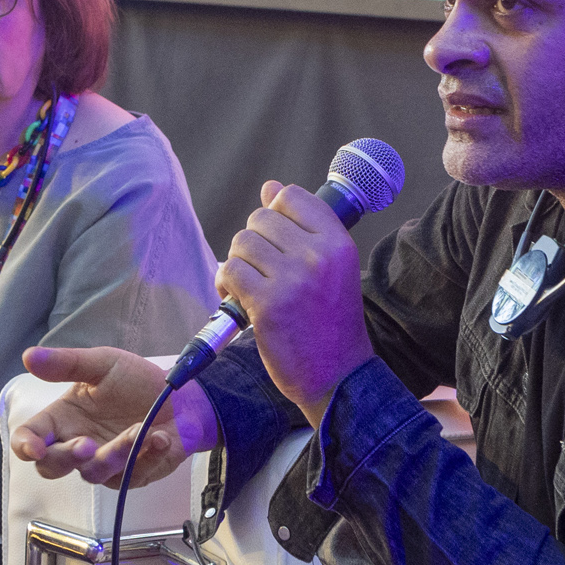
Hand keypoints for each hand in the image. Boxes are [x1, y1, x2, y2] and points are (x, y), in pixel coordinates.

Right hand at [12, 345, 218, 487]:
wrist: (179, 395)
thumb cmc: (134, 381)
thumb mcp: (102, 363)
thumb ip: (66, 363)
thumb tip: (28, 356)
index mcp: (62, 419)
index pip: (30, 438)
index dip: (25, 446)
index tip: (35, 447)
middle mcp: (78, 446)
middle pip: (52, 467)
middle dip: (66, 459)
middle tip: (86, 444)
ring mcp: (105, 464)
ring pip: (95, 473)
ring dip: (116, 453)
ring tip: (140, 429)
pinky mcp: (133, 475)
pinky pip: (134, 476)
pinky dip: (148, 457)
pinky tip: (160, 438)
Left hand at [220, 182, 374, 423]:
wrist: (337, 376)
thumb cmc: (330, 322)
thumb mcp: (330, 268)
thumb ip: (302, 227)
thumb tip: (270, 188)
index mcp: (338, 242)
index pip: (292, 197)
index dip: (275, 213)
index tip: (276, 241)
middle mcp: (318, 255)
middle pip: (261, 218)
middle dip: (253, 243)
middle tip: (260, 271)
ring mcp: (293, 279)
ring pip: (242, 243)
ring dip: (237, 265)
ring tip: (249, 288)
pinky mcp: (268, 304)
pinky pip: (230, 271)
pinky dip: (225, 285)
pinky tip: (237, 301)